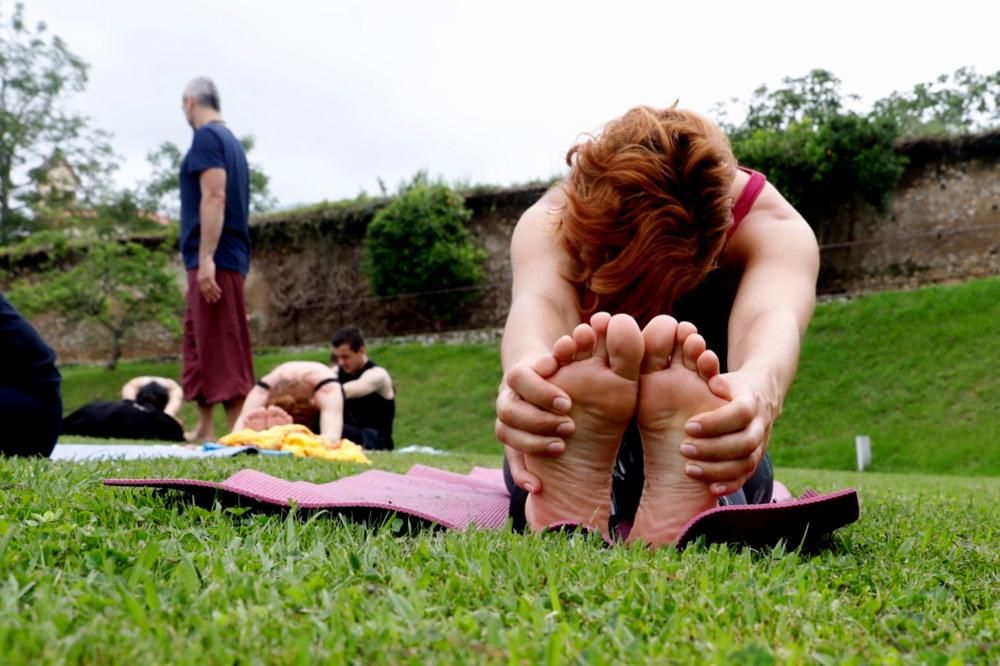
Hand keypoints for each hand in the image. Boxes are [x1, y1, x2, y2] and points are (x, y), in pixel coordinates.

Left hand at [197, 256, 221, 302]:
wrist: (205, 259)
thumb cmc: (205, 266)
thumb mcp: (203, 273)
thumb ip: (204, 278)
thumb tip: (206, 282)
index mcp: (199, 281)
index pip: (202, 291)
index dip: (206, 296)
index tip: (209, 300)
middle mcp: (201, 281)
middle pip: (206, 291)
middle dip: (211, 296)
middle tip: (215, 301)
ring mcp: (205, 279)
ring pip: (210, 289)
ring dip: (215, 294)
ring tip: (219, 297)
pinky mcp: (210, 277)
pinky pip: (214, 285)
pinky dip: (217, 289)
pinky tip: (220, 292)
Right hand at [495, 353, 575, 491]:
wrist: (543, 373)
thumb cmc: (564, 365)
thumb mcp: (568, 355)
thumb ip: (571, 350)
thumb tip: (579, 335)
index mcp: (520, 373)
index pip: (519, 378)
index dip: (540, 391)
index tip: (567, 403)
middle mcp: (508, 396)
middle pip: (508, 410)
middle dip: (538, 420)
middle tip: (569, 426)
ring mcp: (507, 419)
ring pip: (505, 433)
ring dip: (532, 444)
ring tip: (560, 447)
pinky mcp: (513, 440)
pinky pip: (510, 458)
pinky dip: (522, 474)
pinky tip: (537, 487)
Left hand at [680, 370, 777, 496]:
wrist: (758, 393)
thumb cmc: (727, 386)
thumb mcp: (720, 375)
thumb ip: (711, 375)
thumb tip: (711, 380)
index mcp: (751, 401)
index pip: (739, 413)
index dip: (715, 422)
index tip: (689, 426)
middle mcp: (759, 424)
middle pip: (744, 442)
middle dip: (713, 448)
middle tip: (683, 449)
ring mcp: (760, 444)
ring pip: (746, 462)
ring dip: (718, 469)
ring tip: (689, 468)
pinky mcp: (755, 458)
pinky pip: (747, 476)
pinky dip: (731, 484)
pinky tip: (710, 489)